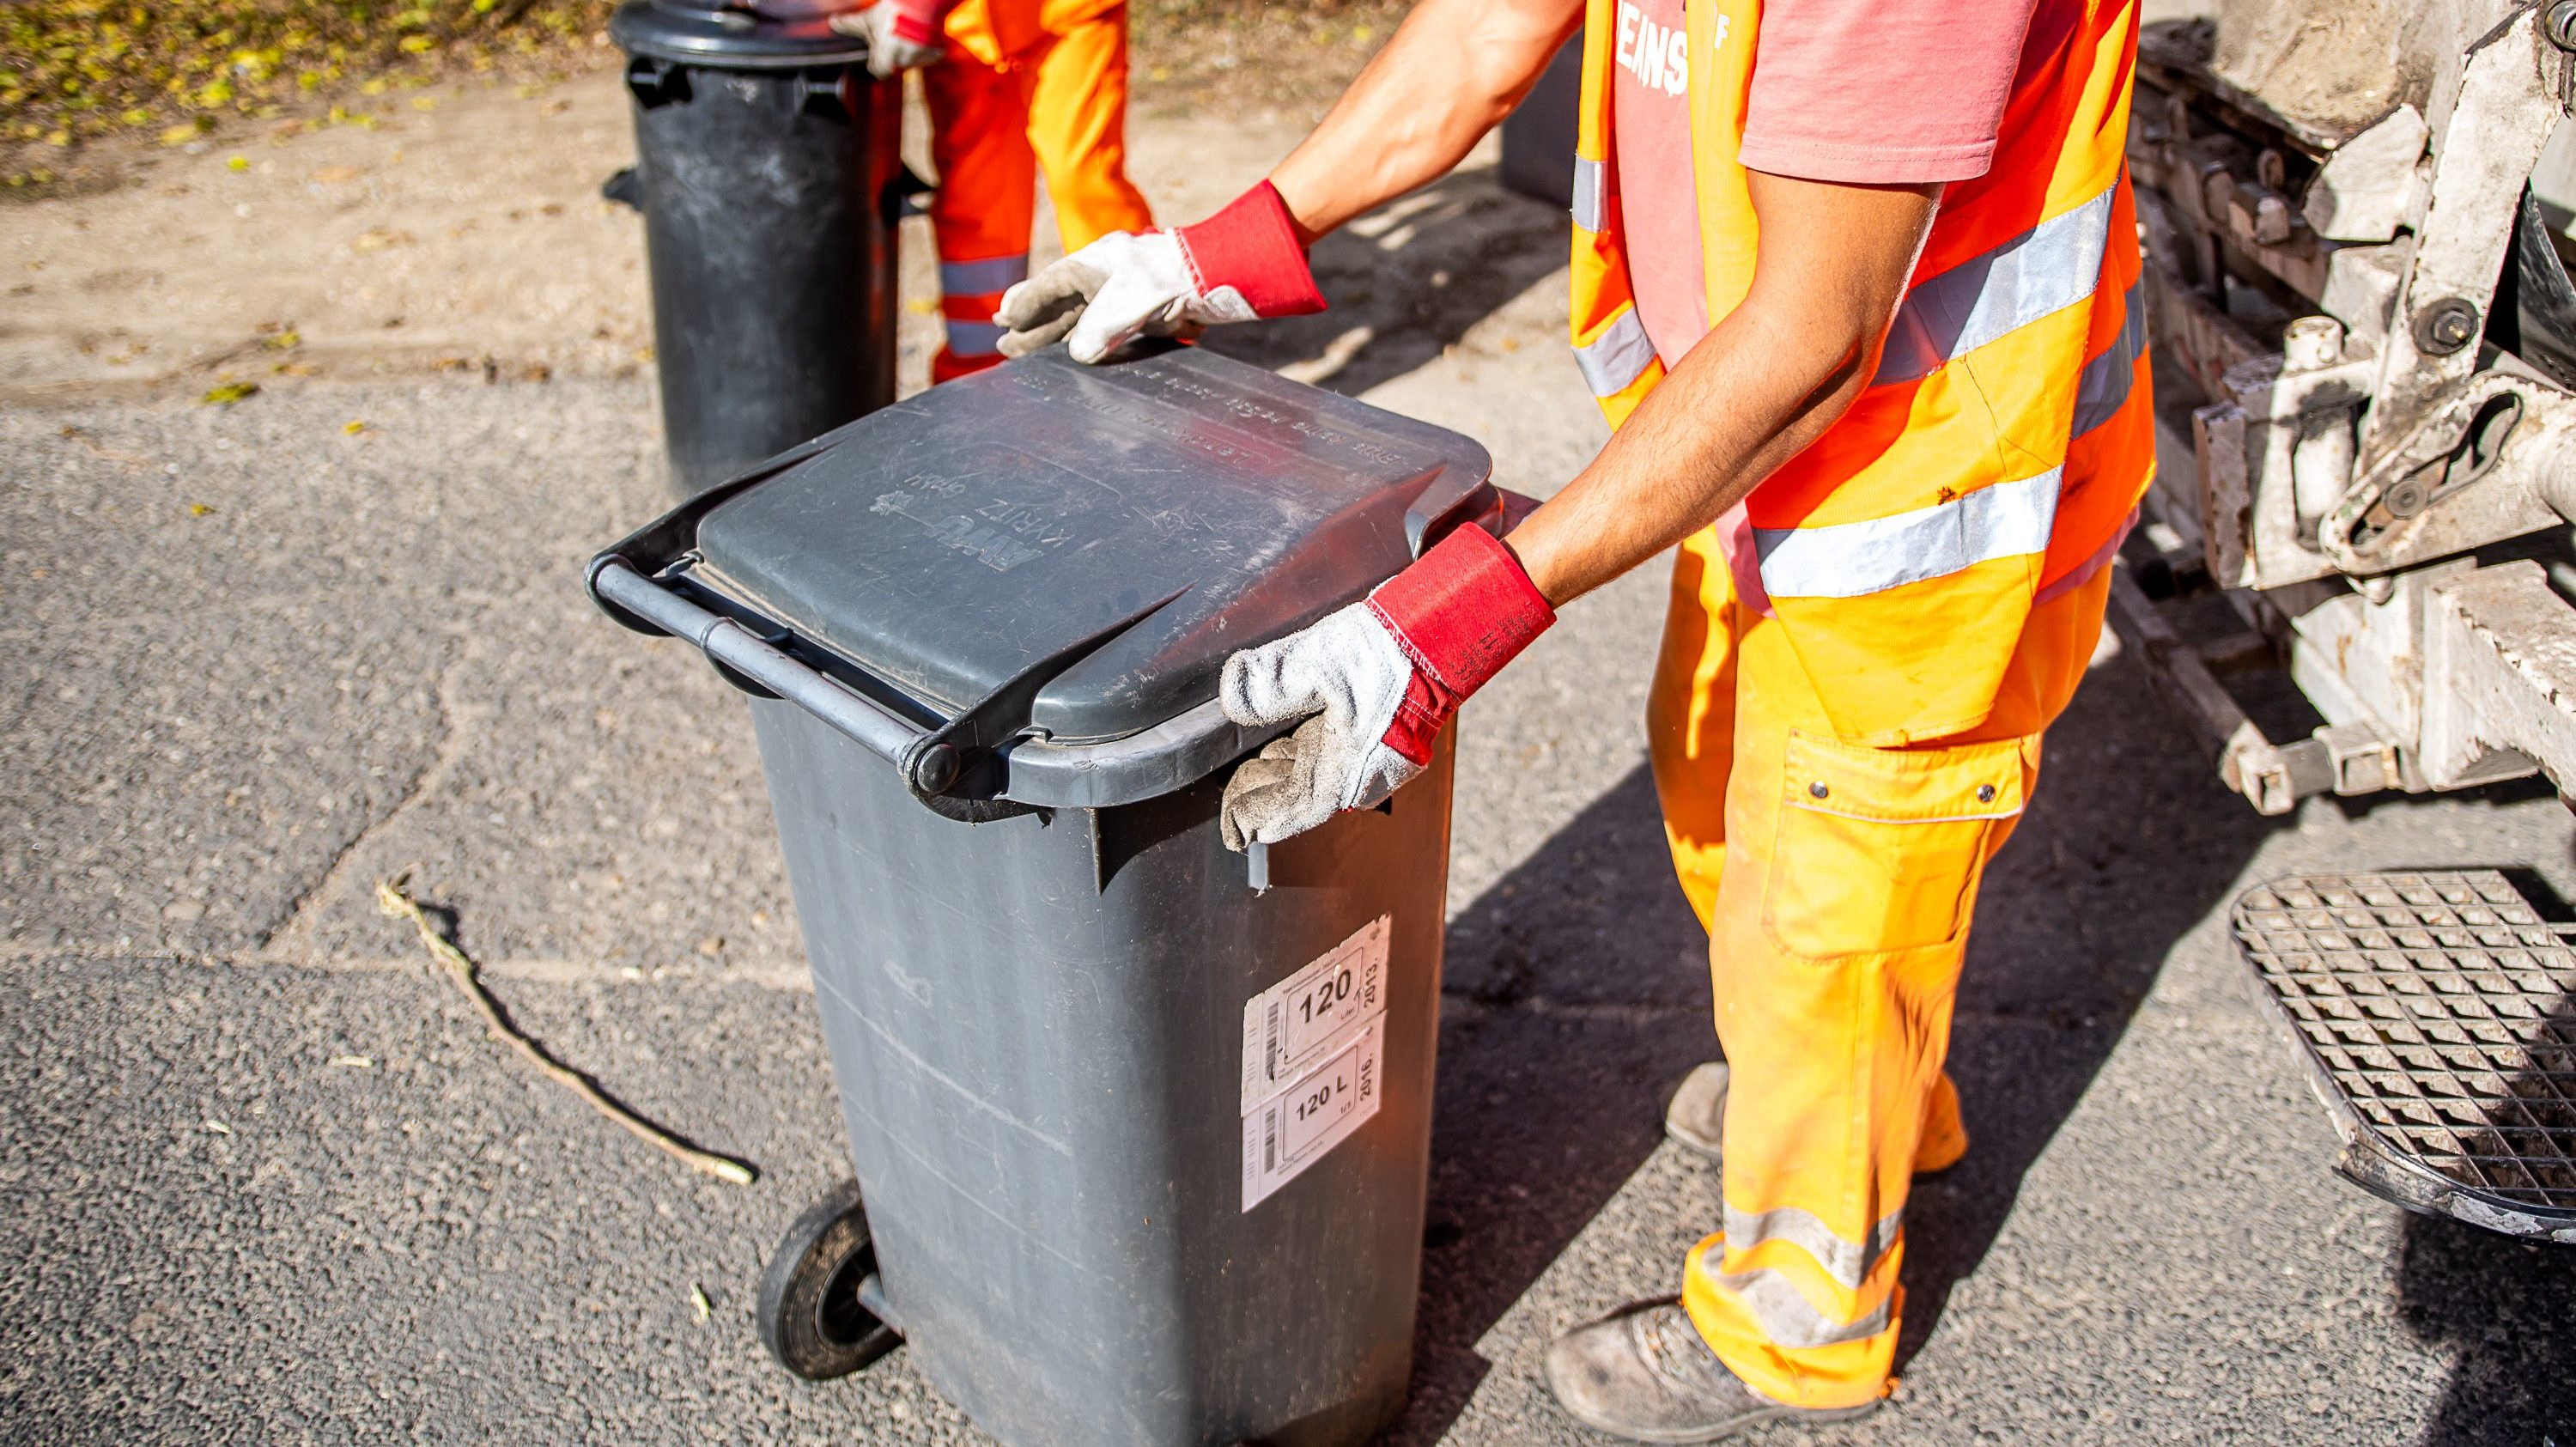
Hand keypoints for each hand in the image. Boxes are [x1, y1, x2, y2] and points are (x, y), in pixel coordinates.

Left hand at [832, 2, 943, 76]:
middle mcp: (904, 61)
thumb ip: (850, 25)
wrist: (921, 2)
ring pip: (913, 60)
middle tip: (892, 37)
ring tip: (907, 33)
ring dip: (910, 50)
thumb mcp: (868, 18)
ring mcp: (923, 59)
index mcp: (886, 57)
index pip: (879, 71)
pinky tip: (922, 35)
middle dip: (893, 53)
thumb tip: (832, 23)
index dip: (876, 63)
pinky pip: (931, 55)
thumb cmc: (892, 12)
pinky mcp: (937, 53)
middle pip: (895, 64)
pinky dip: (927, 48)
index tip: (875, 55)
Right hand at [996, 181, 1325, 363]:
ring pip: (1085, 319)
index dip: (1026, 305)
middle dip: (1033, 324)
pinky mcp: (1150, 311)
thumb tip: (1081, 354)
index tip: (1003, 320)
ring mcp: (1130, 293)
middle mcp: (1108, 276)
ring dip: (1058, 336)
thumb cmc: (1174, 278)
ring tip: (1027, 349)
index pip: (1051, 286)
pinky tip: (1082, 354)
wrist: (1224, 272)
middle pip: (1062, 304)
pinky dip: (1093, 343)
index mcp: (1095, 264)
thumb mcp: (1126, 305)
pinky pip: (1113, 330)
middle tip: (1004, 341)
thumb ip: (1096, 331)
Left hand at [1217, 523, 1554, 849]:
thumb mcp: (1319, 661)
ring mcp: (1373, 760)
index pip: (1290, 811)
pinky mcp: (1377, 740)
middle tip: (1227, 795)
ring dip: (1279, 774)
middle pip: (1299, 796)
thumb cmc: (1388, 654)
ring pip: (1313, 777)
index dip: (1256, 819)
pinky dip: (1300, 756)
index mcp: (1347, 771)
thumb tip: (1232, 697)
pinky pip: (1329, 760)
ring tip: (1247, 771)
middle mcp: (1362, 775)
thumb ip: (1271, 681)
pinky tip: (1280, 746)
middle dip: (1262, 795)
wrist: (1438, 634)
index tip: (1231, 829)